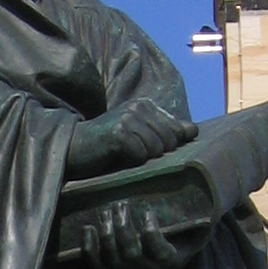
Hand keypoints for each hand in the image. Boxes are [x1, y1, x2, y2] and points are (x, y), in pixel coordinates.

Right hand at [67, 95, 196, 181]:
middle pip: (170, 141)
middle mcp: (139, 107)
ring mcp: (128, 118)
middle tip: (134, 155)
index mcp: (147, 105)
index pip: (178, 130)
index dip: (169, 146)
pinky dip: (131, 162)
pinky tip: (117, 158)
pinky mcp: (118, 133)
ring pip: (156, 149)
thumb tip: (193, 131)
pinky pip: (140, 155)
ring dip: (143, 159)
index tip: (149, 151)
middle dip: (156, 154)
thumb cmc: (107, 145)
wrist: (74, 147)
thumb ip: (166, 130)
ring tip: (125, 156)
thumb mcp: (139, 134)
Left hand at [79, 198, 206, 268]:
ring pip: (111, 256)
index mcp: (168, 261)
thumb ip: (203, 225)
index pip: (157, 252)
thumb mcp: (196, 235)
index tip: (148, 213)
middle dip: (123, 228)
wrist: (162, 262)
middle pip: (130, 252)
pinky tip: (88, 228)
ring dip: (106, 233)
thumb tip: (216, 213)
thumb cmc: (180, 241)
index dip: (150, 234)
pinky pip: (95, 263)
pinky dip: (88, 247)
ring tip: (106, 211)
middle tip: (121, 204)